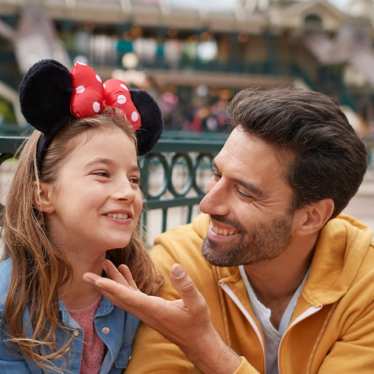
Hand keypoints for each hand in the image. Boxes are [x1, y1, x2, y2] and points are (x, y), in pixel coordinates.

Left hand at [83, 260, 239, 373]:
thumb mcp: (196, 303)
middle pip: (118, 297)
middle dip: (102, 285)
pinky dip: (126, 283)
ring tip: (105, 264)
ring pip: (123, 296)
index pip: (128, 297)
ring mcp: (146, 311)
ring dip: (112, 281)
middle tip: (86, 274)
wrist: (197, 340)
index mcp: (153, 309)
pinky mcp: (149, 309)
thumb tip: (175, 266)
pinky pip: (133, 295)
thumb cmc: (197, 323)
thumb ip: (185, 285)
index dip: (111, 288)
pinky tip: (124, 270)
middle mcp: (145, 311)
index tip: (96, 280)